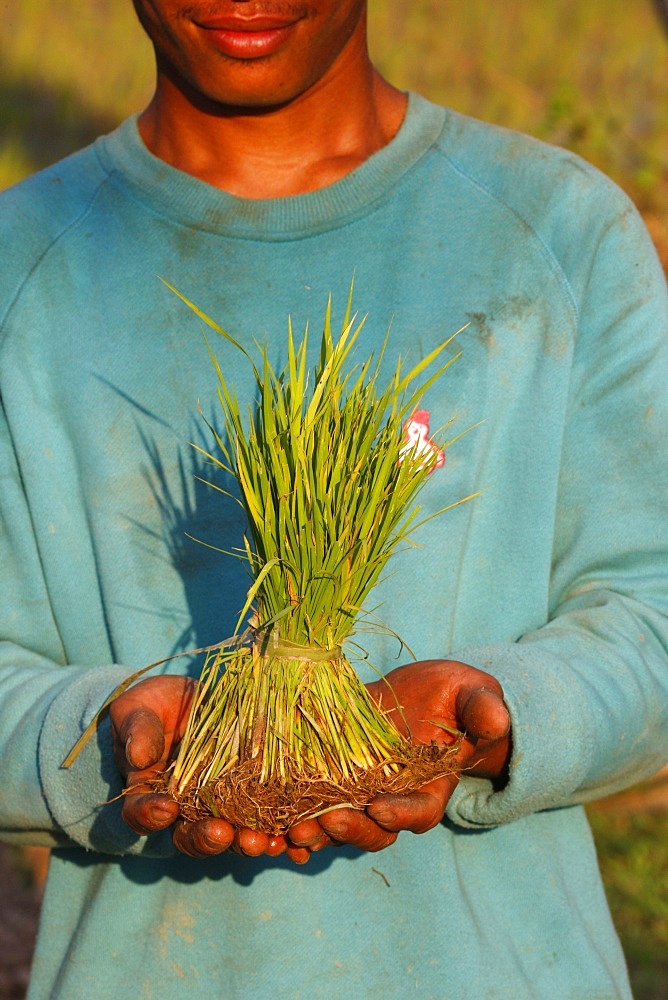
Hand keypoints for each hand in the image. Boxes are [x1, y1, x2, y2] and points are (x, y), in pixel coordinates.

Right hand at [109, 675, 310, 862]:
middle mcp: (183, 810)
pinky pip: (263, 823)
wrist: (193, 700)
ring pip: (230, 836)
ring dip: (246, 843)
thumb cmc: (154, 706)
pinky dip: (278, 835)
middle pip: (190, 836)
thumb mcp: (138, 710)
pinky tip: (293, 839)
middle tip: (223, 833)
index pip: (141, 813)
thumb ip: (137, 730)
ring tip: (263, 841)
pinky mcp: (249, 797)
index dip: (150, 815)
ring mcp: (217, 806)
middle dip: (207, 838)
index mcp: (148, 793)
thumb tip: (138, 758)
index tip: (165, 808)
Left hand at [287, 659, 510, 854]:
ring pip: (334, 823)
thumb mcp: (474, 694)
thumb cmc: (456, 697)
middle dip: (349, 829)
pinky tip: (265, 818)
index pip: (418, 811)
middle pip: (371, 829)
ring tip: (289, 827)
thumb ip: (483, 709)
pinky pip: (306, 801)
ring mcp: (358, 790)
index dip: (401, 814)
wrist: (421, 693)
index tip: (382, 809)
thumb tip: (496, 719)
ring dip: (312, 829)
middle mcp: (392, 799)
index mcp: (430, 789)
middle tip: (324, 821)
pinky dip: (286, 813)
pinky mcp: (328, 773)